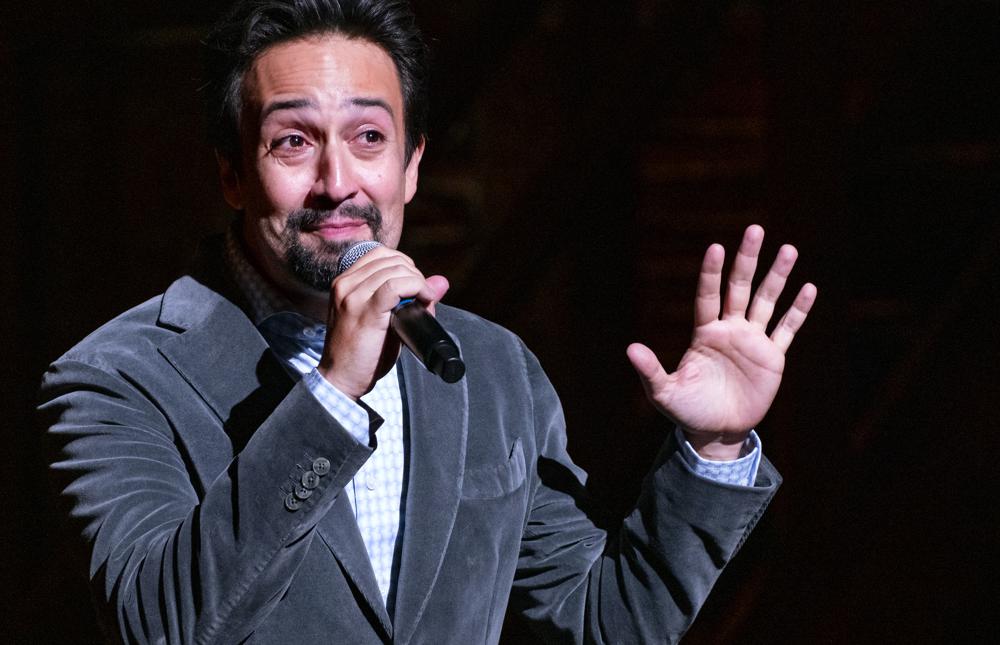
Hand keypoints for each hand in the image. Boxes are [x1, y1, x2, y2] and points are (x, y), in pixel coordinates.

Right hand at [318, 246, 448, 398]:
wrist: (340, 379)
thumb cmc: (361, 353)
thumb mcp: (382, 319)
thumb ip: (407, 298)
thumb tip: (441, 282)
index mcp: (345, 283)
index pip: (379, 255)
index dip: (404, 265)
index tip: (415, 285)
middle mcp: (345, 284)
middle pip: (390, 260)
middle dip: (414, 275)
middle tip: (423, 297)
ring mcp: (353, 296)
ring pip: (395, 269)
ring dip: (418, 283)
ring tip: (424, 302)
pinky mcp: (365, 311)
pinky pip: (396, 285)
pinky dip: (416, 287)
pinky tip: (424, 300)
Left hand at [627, 225, 816, 459]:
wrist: (716, 431)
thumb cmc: (687, 410)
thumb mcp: (664, 392)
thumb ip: (650, 371)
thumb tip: (630, 349)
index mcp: (704, 333)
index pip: (708, 295)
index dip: (712, 273)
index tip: (716, 247)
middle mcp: (730, 330)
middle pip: (740, 287)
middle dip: (748, 260)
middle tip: (755, 229)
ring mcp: (752, 341)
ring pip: (767, 301)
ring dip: (778, 276)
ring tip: (789, 249)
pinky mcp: (772, 358)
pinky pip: (787, 330)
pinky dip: (798, 311)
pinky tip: (809, 288)